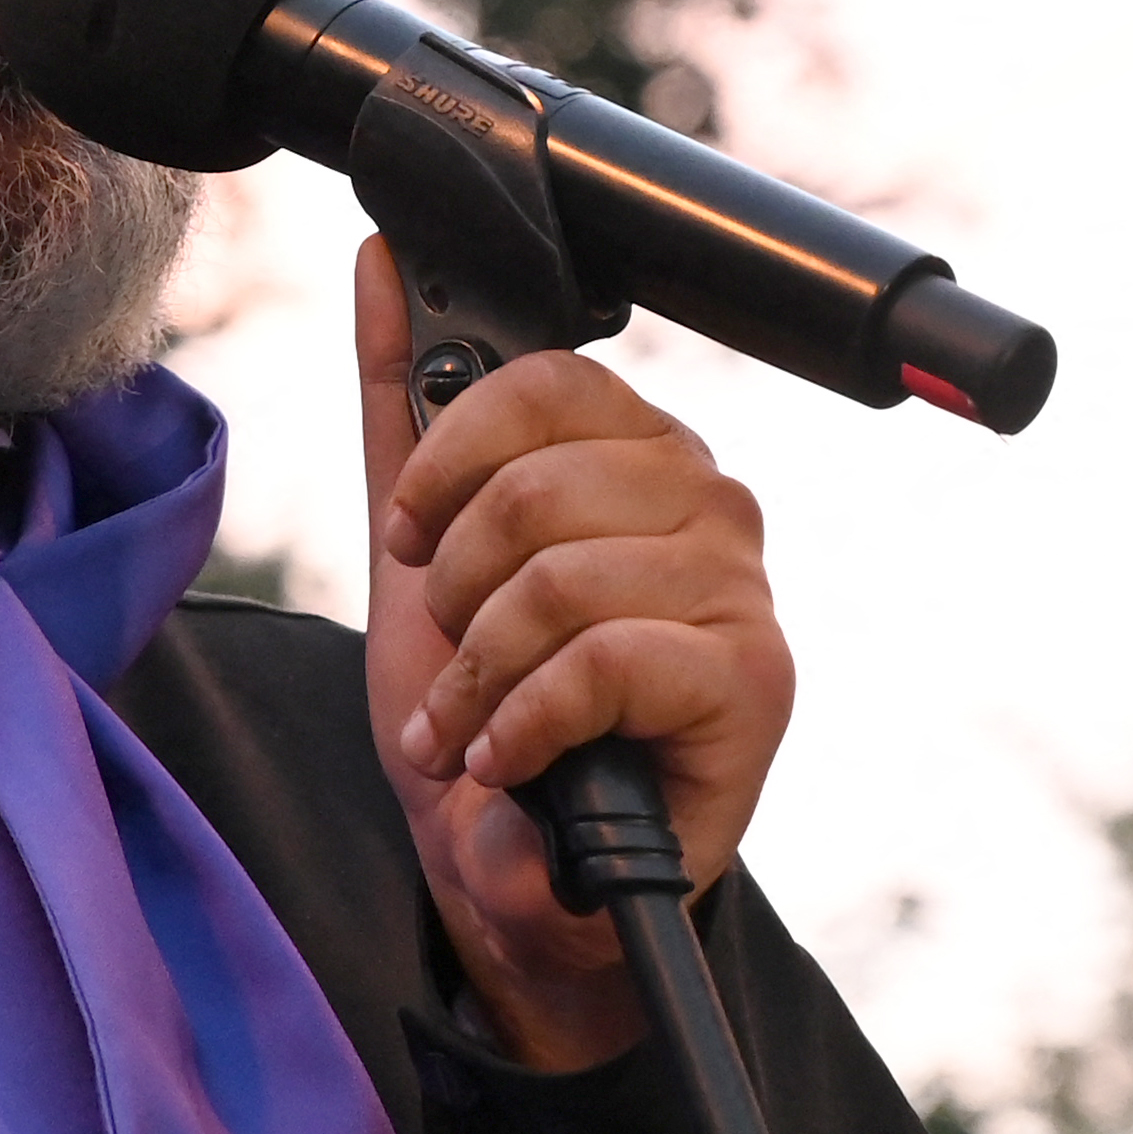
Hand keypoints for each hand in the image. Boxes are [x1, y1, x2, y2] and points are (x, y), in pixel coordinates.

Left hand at [352, 246, 795, 1073]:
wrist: (521, 873)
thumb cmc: (486, 711)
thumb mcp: (421, 554)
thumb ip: (405, 405)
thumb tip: (380, 261)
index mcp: (636, 452)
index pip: (542, 380)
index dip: (448, 461)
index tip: (412, 540)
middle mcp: (706, 501)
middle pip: (540, 484)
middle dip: (457, 594)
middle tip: (454, 659)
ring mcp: (739, 589)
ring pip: (562, 577)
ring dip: (482, 676)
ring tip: (472, 727)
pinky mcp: (752, 680)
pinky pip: (604, 659)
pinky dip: (524, 724)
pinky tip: (512, 760)